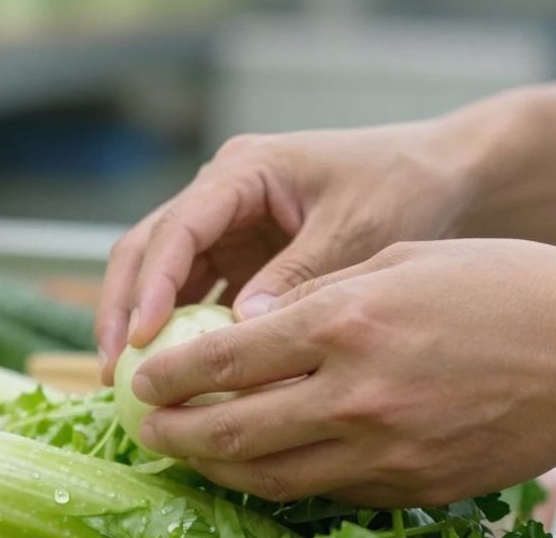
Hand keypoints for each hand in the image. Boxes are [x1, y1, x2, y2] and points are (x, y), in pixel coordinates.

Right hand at [95, 119, 497, 383]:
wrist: (439, 175)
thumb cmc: (401, 188)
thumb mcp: (354, 230)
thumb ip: (299, 276)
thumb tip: (242, 333)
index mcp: (244, 170)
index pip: (178, 227)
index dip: (154, 284)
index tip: (143, 339)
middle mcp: (222, 191)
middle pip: (149, 247)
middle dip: (126, 306)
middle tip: (116, 371)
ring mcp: (228, 222)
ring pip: (164, 272)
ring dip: (145, 322)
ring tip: (133, 384)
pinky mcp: (242, 253)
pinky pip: (198, 292)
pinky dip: (184, 330)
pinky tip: (181, 378)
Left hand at [130, 239, 555, 505]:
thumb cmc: (509, 288)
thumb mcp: (402, 260)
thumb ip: (321, 294)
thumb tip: (252, 324)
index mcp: (344, 320)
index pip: (222, 359)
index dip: (168, 376)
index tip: (142, 380)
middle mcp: (353, 391)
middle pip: (229, 430)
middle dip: (173, 433)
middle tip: (147, 428)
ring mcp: (384, 448)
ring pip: (268, 476)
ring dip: (216, 468)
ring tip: (192, 453)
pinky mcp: (413, 485)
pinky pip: (326, 491)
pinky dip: (283, 481)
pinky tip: (266, 465)